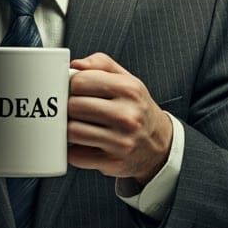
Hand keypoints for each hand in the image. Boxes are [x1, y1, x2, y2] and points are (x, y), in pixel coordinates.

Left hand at [67, 52, 172, 185]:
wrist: (159, 144)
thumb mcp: (127, 80)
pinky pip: (76, 156)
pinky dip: (74, 150)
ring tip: (78, 125)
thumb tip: (75, 65)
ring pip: (72, 131)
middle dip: (68, 107)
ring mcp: (121, 141)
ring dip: (69, 129)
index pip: (80, 81)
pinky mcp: (113, 163)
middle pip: (73, 106)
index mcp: (129, 89)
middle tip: (75, 109)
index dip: (71, 85)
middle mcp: (127, 115)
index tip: (74, 90)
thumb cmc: (136, 108)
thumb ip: (101, 64)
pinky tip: (84, 144)